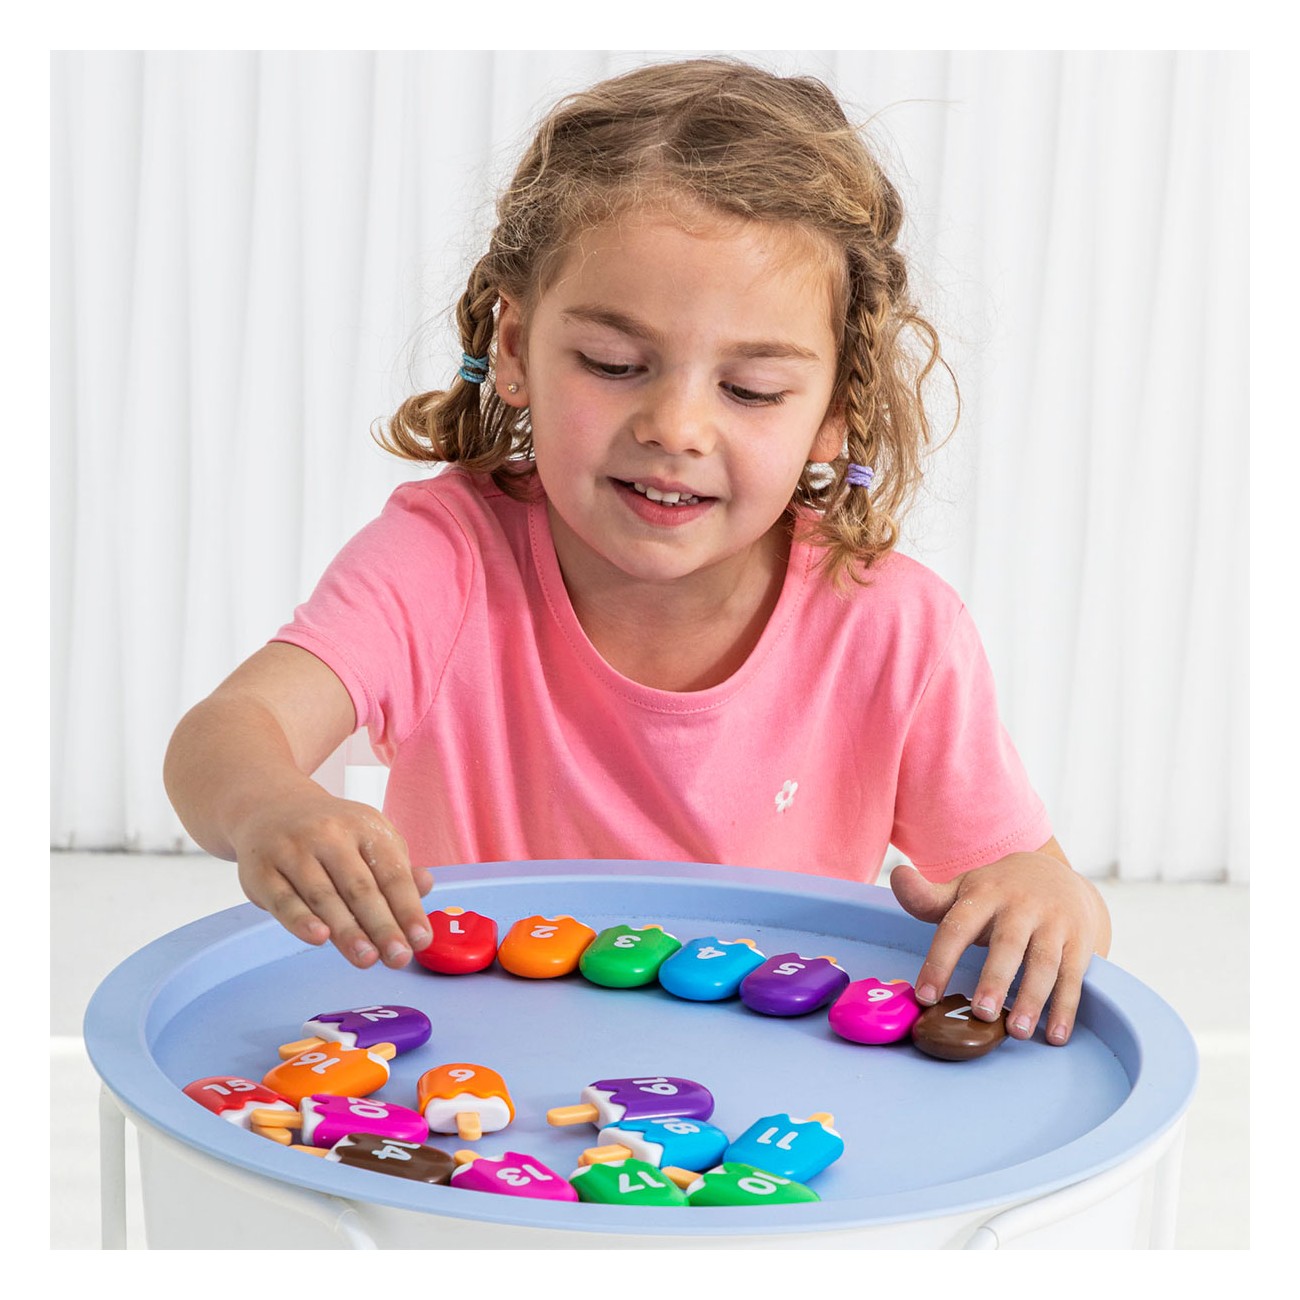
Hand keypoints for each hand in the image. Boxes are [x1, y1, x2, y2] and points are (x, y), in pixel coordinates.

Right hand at [232, 792, 433, 969]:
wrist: (271, 807)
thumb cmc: (332, 835)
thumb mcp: (369, 840)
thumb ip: (397, 869)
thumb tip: (426, 887)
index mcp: (365, 827)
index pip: (392, 873)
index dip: (408, 908)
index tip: (420, 939)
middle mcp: (330, 834)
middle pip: (360, 888)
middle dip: (382, 926)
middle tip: (398, 957)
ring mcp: (293, 850)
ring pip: (324, 896)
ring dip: (347, 931)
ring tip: (367, 958)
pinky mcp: (262, 870)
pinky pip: (283, 899)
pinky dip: (301, 920)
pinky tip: (319, 938)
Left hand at [888, 844, 1109, 1045]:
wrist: (1056, 873)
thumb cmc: (997, 893)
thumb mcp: (963, 890)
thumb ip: (927, 896)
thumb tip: (897, 876)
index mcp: (984, 894)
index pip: (957, 926)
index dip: (939, 961)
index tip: (925, 996)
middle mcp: (1020, 905)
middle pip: (1007, 943)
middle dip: (995, 979)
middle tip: (982, 1013)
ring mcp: (1053, 922)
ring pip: (1044, 962)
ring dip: (1033, 998)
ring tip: (1017, 1032)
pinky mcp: (1079, 940)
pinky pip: (1073, 976)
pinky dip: (1066, 1007)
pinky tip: (1055, 1035)